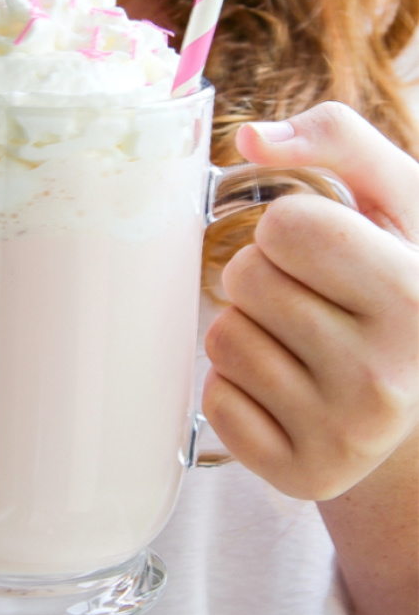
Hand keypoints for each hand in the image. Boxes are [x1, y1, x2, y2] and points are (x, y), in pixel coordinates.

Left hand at [202, 101, 418, 499]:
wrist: (415, 390)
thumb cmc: (395, 280)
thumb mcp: (397, 199)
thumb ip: (336, 139)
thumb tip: (249, 139)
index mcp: (413, 294)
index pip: (286, 225)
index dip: (289, 228)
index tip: (324, 252)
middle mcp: (387, 375)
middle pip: (245, 278)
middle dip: (262, 275)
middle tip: (310, 299)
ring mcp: (345, 435)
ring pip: (223, 338)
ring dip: (248, 327)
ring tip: (302, 344)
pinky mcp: (304, 475)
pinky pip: (215, 400)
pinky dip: (237, 386)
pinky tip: (287, 388)